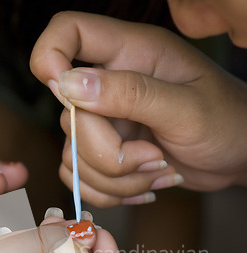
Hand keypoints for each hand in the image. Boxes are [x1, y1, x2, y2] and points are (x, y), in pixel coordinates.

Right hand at [30, 12, 246, 205]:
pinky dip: (111, 194)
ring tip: (159, 170)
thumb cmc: (227, 122)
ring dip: (116, 180)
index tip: (66, 96)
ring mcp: (107, 122)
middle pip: (70, 118)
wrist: (237, 157)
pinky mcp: (108, 154)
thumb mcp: (187, 108)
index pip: (68, 32)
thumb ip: (131, 93)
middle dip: (109, 155)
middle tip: (153, 158)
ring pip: (74, 158)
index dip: (50, 58)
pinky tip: (147, 186)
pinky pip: (82, 179)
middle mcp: (111, 85)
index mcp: (131, 54)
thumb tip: (69, 84)